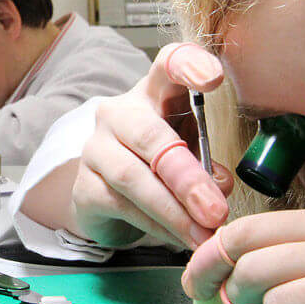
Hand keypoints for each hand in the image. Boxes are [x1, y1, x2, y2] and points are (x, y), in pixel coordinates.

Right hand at [70, 42, 232, 249]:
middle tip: (215, 210)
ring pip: (133, 178)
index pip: (167, 64)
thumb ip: (207, 163)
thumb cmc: (158, 162)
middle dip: (186, 177)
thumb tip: (220, 186)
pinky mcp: (84, 185)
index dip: (188, 64)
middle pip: (149, 135)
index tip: (212, 78)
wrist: (108, 194)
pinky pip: (121, 206)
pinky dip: (155, 226)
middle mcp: (118, 113)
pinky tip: (178, 239)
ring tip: (203, 234)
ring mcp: (96, 148)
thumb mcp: (190, 152)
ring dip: (173, 211)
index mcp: (153, 93)